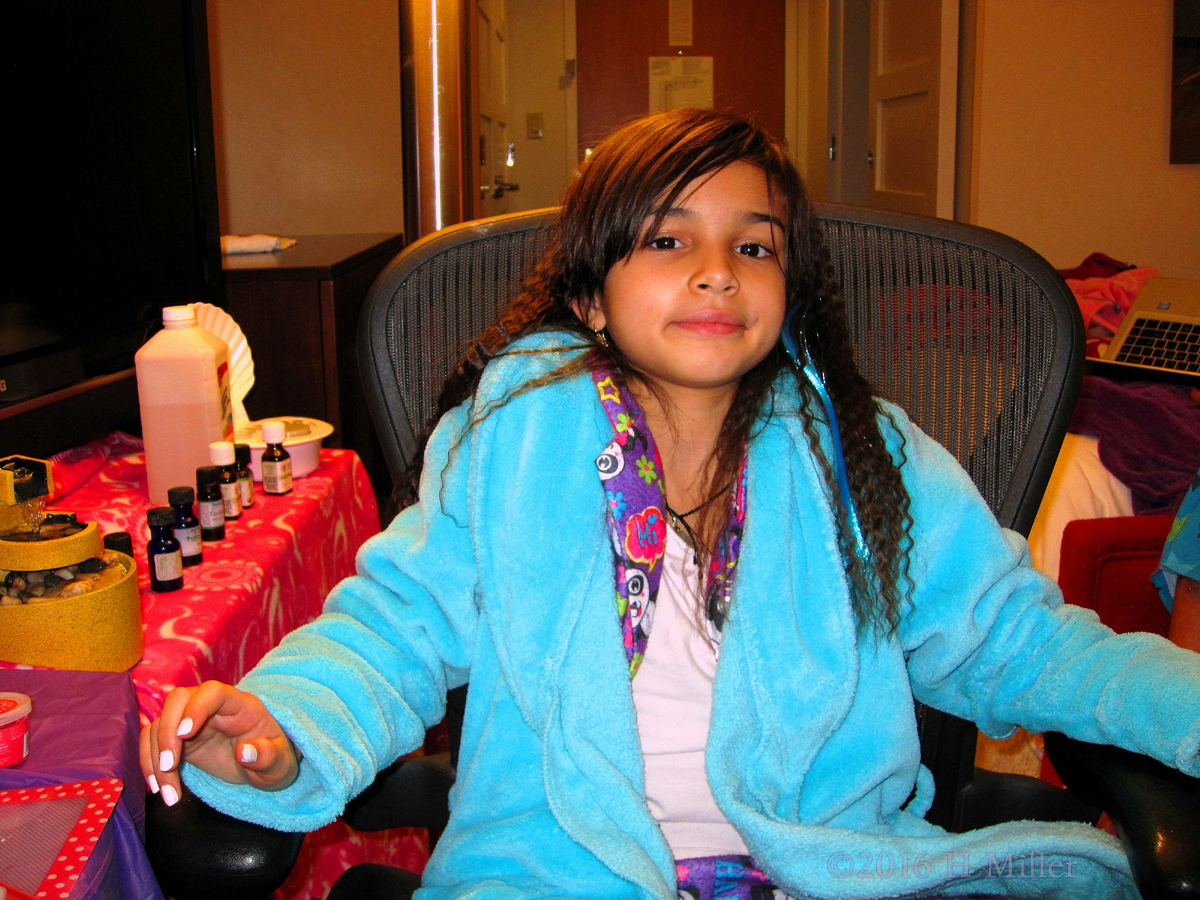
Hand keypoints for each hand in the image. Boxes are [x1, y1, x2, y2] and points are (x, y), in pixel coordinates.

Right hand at [139, 680, 299, 805]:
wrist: (261, 766)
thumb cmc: (273, 759)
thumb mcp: (280, 763)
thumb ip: (268, 757)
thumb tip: (245, 752)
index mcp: (239, 705)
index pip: (213, 692)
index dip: (196, 707)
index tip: (186, 734)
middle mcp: (211, 707)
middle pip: (178, 700)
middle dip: (168, 732)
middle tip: (170, 767)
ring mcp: (190, 720)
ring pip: (159, 724)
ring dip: (155, 757)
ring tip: (167, 793)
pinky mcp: (176, 739)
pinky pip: (152, 743)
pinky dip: (149, 764)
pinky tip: (159, 788)